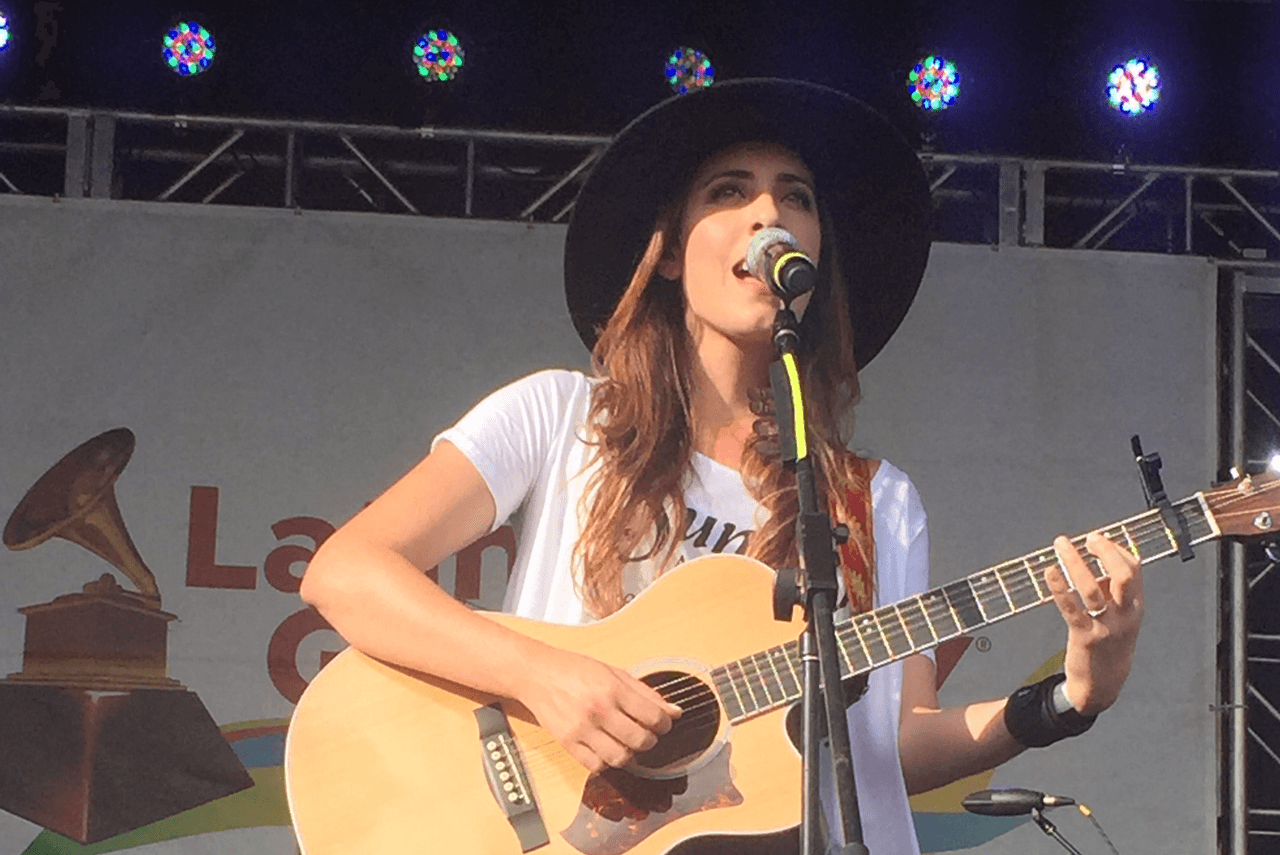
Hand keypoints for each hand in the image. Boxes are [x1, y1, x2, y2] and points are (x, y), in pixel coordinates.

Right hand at [516, 643, 681, 772]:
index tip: (663, 724)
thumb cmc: (575, 669)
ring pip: (620, 758)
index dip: (664, 724)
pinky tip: (606, 748)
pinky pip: (595, 766)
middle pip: (640, 740)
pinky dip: (605, 762)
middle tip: (646, 734)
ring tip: (626, 743)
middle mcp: (599, 709)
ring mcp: (582, 728)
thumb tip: (674, 711)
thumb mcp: (613, 671)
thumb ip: (645, 692)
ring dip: (629, 754)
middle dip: (650, 740)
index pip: (653, 716)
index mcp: (613, 688)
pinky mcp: (567, 742)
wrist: (536, 673)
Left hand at [1046, 532, 1143, 715]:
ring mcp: (1105, 625)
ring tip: (1061, 545)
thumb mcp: (1121, 617)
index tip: (1097, 538)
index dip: (1116, 549)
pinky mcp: (1084, 636)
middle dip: (1105, 551)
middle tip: (1088, 538)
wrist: (1103, 683)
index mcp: (1135, 607)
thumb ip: (1110, 591)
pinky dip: (1059, 587)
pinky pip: (1070, 608)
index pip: (1134, 570)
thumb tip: (1093, 560)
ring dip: (1075, 562)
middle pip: (1123, 575)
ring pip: (1091, 588)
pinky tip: (1049, 572)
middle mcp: (1124, 615)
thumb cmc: (1109, 644)